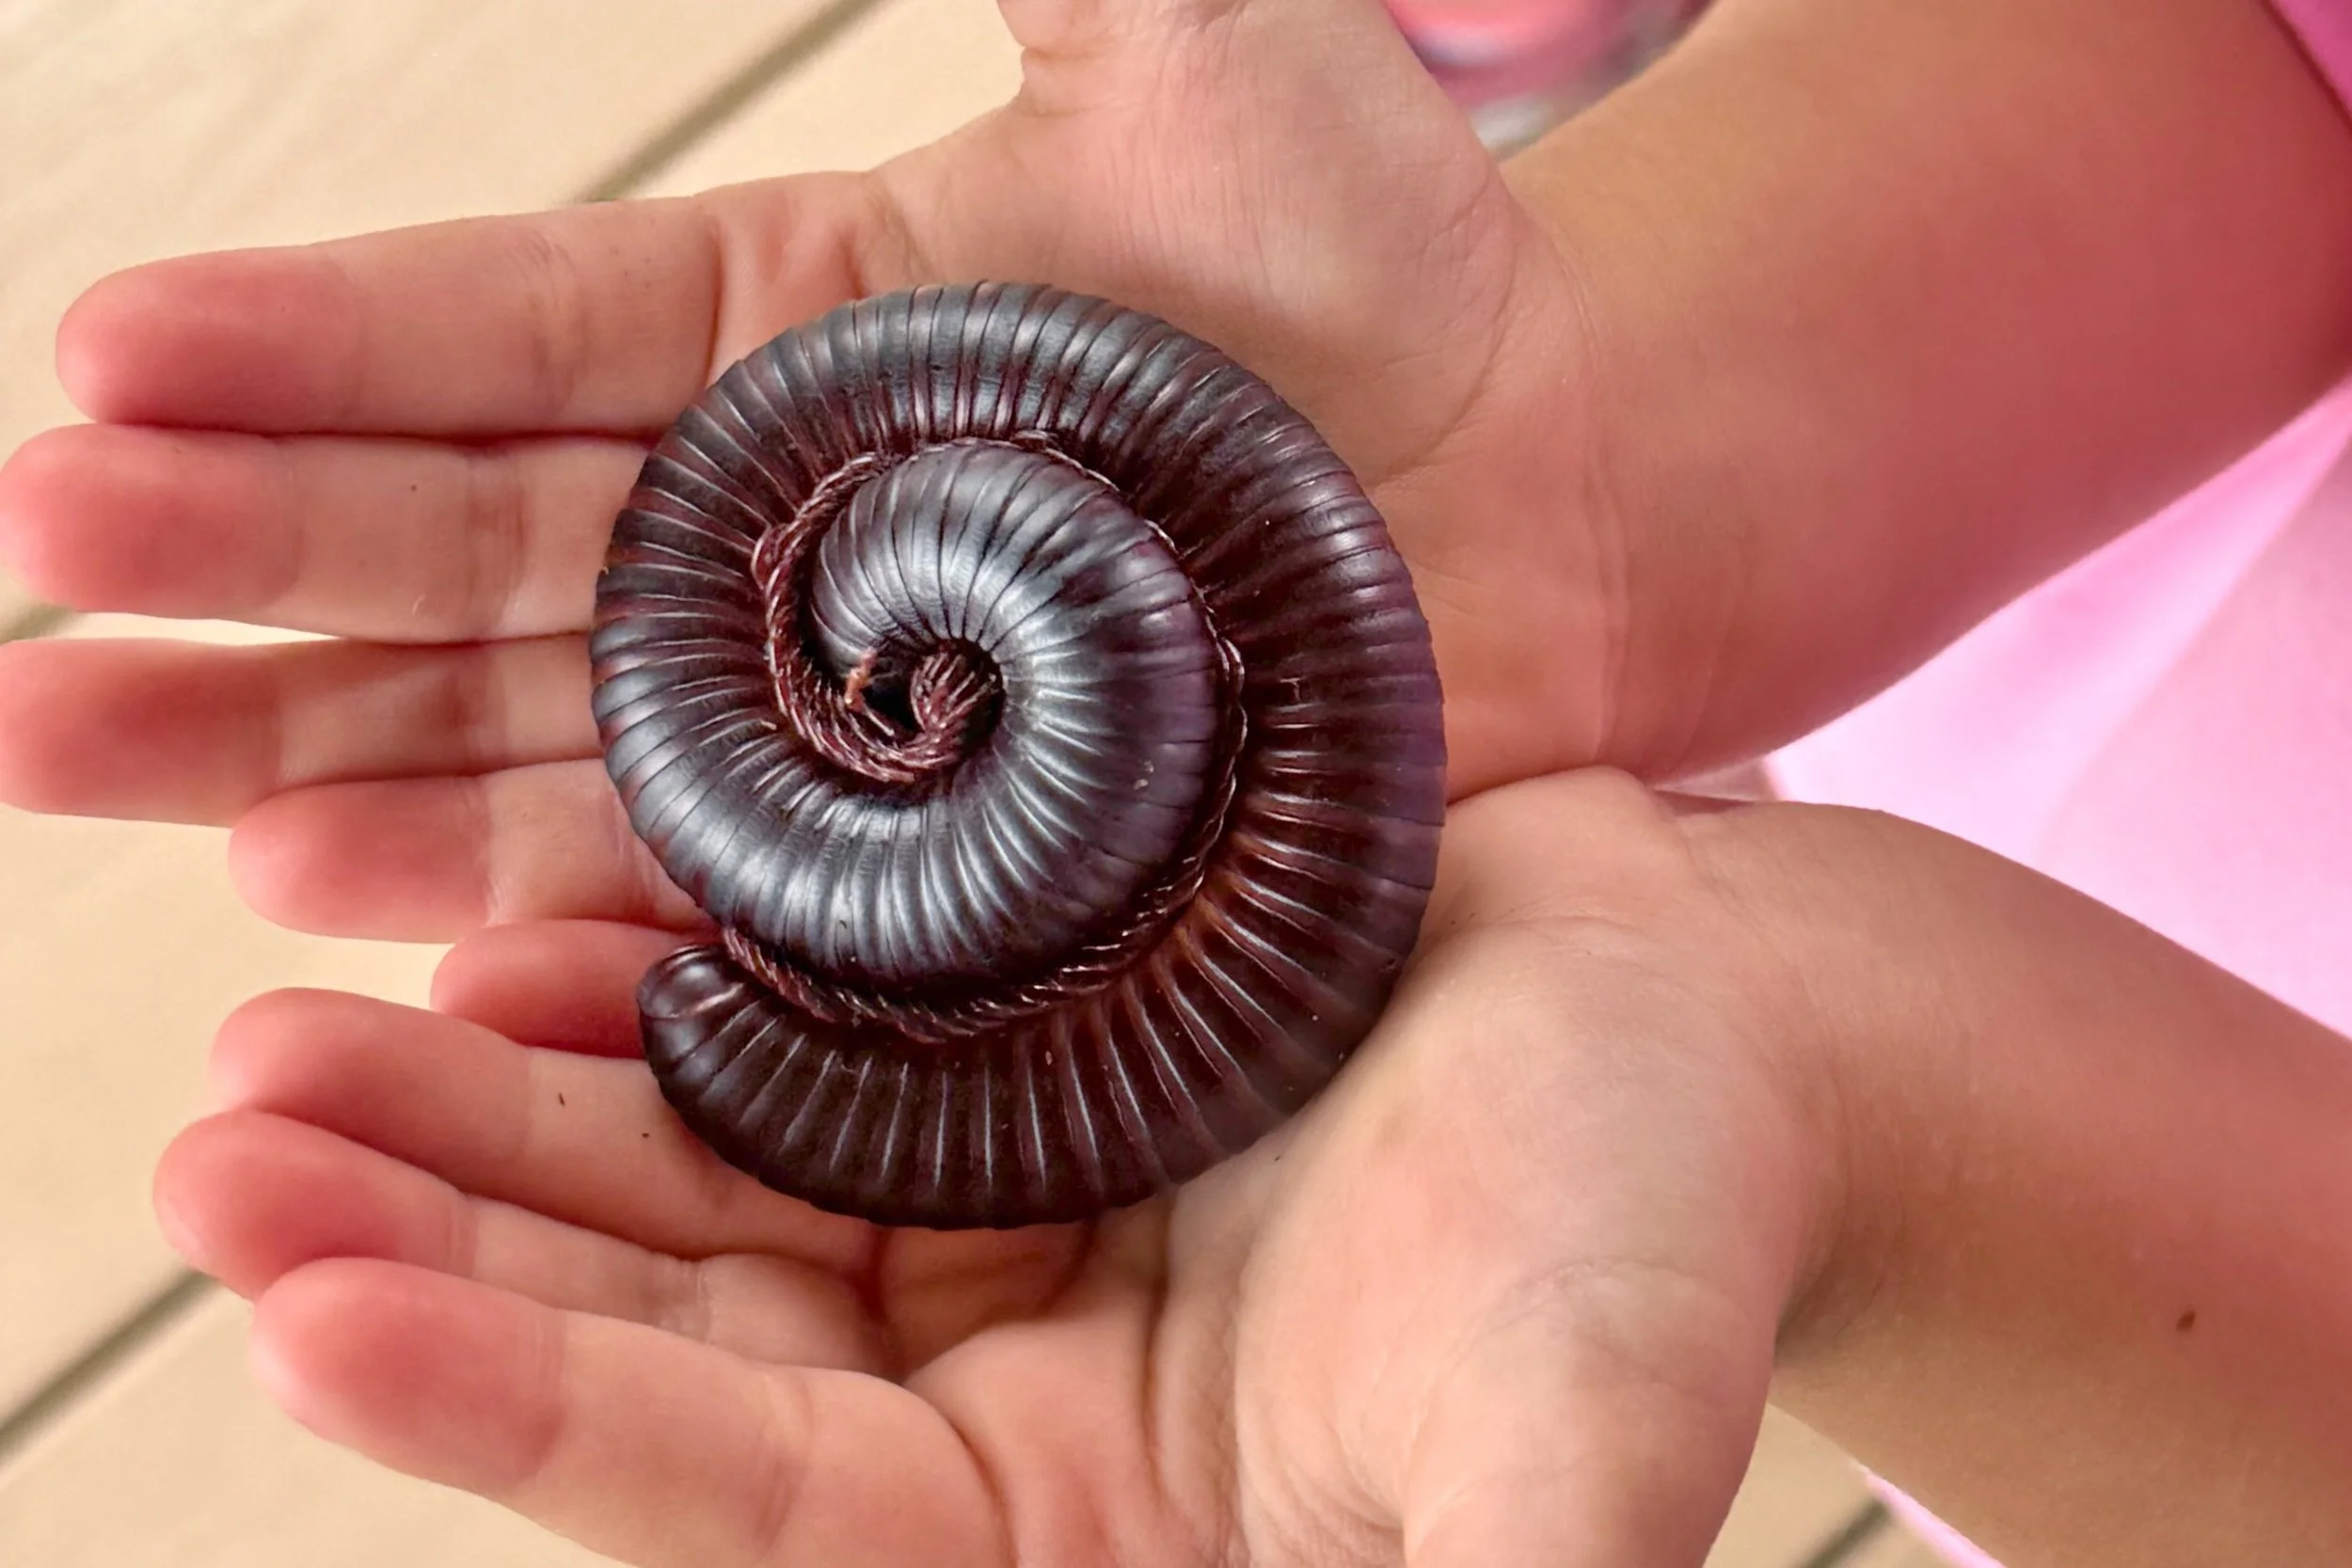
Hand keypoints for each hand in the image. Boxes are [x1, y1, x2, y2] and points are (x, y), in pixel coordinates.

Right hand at [0, 0, 1645, 948]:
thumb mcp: (1198, 40)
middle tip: (24, 606)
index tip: (103, 363)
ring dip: (304, 758)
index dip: (306, 352)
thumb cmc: (1388, 262)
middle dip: (230, 571)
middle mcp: (757, 530)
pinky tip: (346, 920)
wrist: (1545, 495)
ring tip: (98, 764)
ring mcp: (816, 718)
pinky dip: (519, 914)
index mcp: (780, 324)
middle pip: (449, 548)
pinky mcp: (901, 868)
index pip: (496, 329)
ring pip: (512, 731)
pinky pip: (683, 894)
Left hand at [153, 773, 1836, 1567]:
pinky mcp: (981, 1072)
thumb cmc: (1666, 1227)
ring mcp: (968, 1224)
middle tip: (227, 1137)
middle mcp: (979, 1398)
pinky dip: (623, 992)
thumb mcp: (1580, 1433)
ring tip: (276, 1029)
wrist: (1701, 1015)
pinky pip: (761, 1041)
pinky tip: (492, 925)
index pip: (747, 1505)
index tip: (314, 1314)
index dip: (533, 1413)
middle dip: (433, 1248)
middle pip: (653, 1340)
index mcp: (1072, 1533)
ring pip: (669, 1184)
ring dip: (475, 1112)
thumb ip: (1491, 1567)